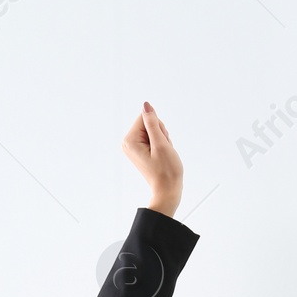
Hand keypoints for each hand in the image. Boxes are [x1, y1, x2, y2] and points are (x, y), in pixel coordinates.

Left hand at [122, 102, 181, 216]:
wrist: (168, 190)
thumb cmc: (166, 171)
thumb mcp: (161, 143)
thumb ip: (152, 122)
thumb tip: (146, 105)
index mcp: (129, 140)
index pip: (146, 118)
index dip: (159, 128)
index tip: (160, 144)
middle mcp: (128, 143)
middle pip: (148, 124)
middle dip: (160, 134)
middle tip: (163, 151)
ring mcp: (133, 148)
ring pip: (153, 132)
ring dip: (162, 141)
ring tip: (163, 155)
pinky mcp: (140, 151)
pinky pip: (153, 140)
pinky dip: (161, 146)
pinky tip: (162, 156)